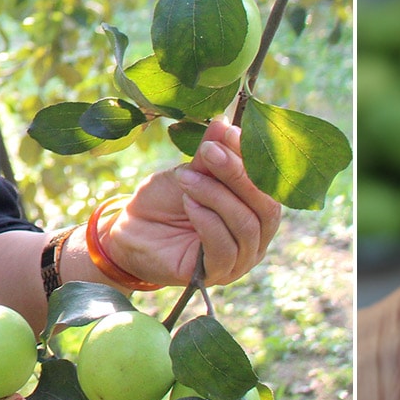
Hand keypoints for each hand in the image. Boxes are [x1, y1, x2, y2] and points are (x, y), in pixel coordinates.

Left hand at [101, 117, 284, 286]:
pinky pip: (224, 248)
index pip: (270, 186)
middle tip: (209, 153)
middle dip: (238, 176)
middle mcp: (257, 238)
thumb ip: (211, 155)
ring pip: (246, 226)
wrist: (129, 230)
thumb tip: (226, 124)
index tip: (227, 134)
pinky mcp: (216, 275)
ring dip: (216, 196)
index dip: (251, 158)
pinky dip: (208, 221)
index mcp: (257, 210)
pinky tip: (189, 203)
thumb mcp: (190, 172)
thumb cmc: (165, 201)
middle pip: (267, 208)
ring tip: (187, 179)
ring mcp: (240, 260)